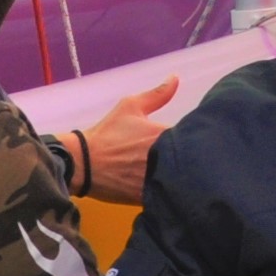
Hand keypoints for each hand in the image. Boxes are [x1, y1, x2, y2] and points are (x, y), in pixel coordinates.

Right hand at [72, 74, 181, 207]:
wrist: (81, 163)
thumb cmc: (107, 134)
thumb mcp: (130, 107)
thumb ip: (157, 94)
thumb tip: (176, 78)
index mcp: (165, 134)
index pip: (193, 137)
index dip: (194, 139)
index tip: (191, 140)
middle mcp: (165, 158)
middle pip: (191, 160)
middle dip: (191, 159)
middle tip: (184, 158)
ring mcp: (157, 179)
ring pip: (180, 179)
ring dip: (181, 177)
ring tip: (177, 174)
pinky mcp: (148, 198)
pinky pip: (167, 196)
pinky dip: (169, 193)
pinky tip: (166, 189)